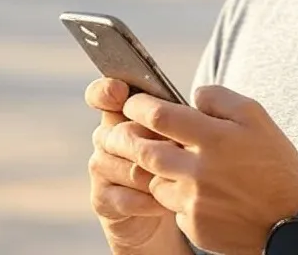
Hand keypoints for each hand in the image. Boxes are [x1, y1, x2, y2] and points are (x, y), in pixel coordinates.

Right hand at [85, 78, 178, 251]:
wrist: (166, 207)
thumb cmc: (178, 161)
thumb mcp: (183, 135)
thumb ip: (181, 116)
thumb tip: (197, 101)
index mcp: (122, 113)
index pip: (102, 94)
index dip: (106, 91)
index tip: (120, 91)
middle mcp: (106, 137)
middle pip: (123, 134)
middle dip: (156, 148)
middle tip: (182, 156)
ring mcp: (100, 167)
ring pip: (130, 169)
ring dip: (158, 178)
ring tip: (179, 183)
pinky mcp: (101, 199)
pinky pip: (126, 198)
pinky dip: (150, 203)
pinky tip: (167, 205)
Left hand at [112, 85, 297, 254]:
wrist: (294, 219)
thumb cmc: (275, 162)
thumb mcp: (256, 116)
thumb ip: (219, 98)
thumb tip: (191, 96)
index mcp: (214, 139)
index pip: (159, 116)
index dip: (138, 105)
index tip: (133, 101)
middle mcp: (199, 172)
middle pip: (145, 152)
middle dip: (130, 138)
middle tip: (127, 130)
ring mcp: (194, 203)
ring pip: (155, 181)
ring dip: (157, 170)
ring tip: (175, 162)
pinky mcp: (195, 227)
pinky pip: (172, 207)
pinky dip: (177, 196)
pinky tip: (199, 192)